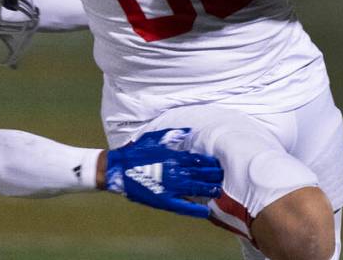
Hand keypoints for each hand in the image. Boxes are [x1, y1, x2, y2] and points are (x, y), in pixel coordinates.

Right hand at [105, 128, 222, 218]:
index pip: (197, 160)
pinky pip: (183, 206)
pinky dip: (195, 210)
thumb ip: (171, 134)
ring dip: (209, 190)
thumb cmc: (135, 152)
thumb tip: (188, 130)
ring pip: (195, 189)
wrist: (118, 169)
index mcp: (173, 157)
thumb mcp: (153, 138)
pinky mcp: (164, 200)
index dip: (209, 163)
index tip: (218, 164)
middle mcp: (174, 172)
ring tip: (218, 192)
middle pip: (200, 175)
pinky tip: (206, 212)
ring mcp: (170, 187)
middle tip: (223, 177)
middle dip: (213, 176)